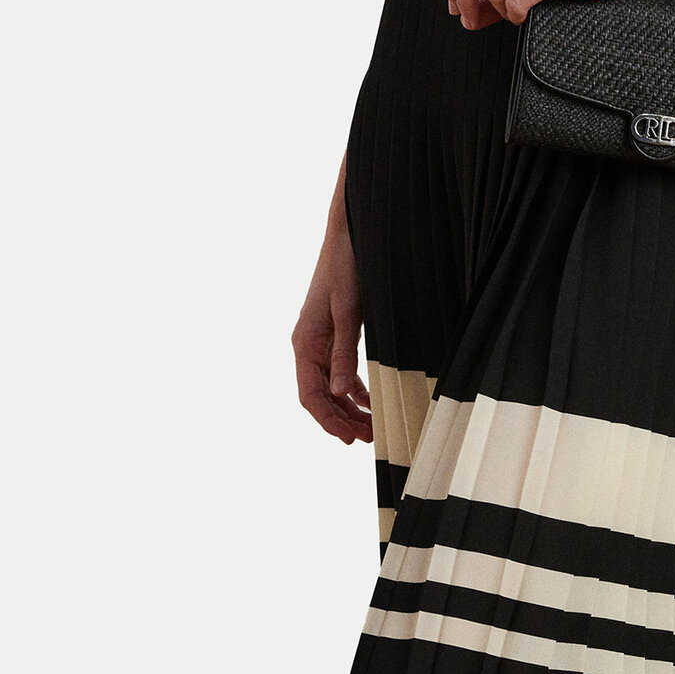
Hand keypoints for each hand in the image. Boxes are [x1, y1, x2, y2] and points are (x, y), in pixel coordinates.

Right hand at [292, 222, 371, 444]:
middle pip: (319, 395)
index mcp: (304, 342)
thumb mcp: (348, 311)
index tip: (347, 439)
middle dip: (341, 419)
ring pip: (330, 385)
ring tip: (371, 426)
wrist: (348, 234)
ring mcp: (320, 339)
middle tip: (367, 438)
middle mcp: (307, 344)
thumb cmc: (345, 267)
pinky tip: (369, 400)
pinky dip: (353, 387)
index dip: (327, 420)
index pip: (309, 394)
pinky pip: (338, 370)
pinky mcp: (334, 333)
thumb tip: (338, 393)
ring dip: (348, 407)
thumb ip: (343, 352)